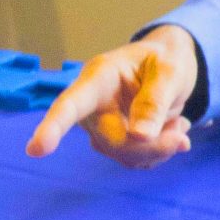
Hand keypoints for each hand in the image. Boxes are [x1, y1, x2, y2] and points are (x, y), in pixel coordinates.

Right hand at [25, 26, 199, 167]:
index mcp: (99, 77)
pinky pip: (134, 160)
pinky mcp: (114, 140)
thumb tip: (138, 136)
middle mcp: (93, 104)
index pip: (70, 104)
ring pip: (124, 155)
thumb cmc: (167, 59)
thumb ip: (155, 100)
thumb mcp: (170, 70)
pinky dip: (158, 152)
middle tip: (182, 135)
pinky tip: (171, 131)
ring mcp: (101, 125)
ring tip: (178, 123)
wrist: (171, 65)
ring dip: (158, 149)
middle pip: (111, 141)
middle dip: (150, 146)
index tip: (36, 150)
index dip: (53, 127)